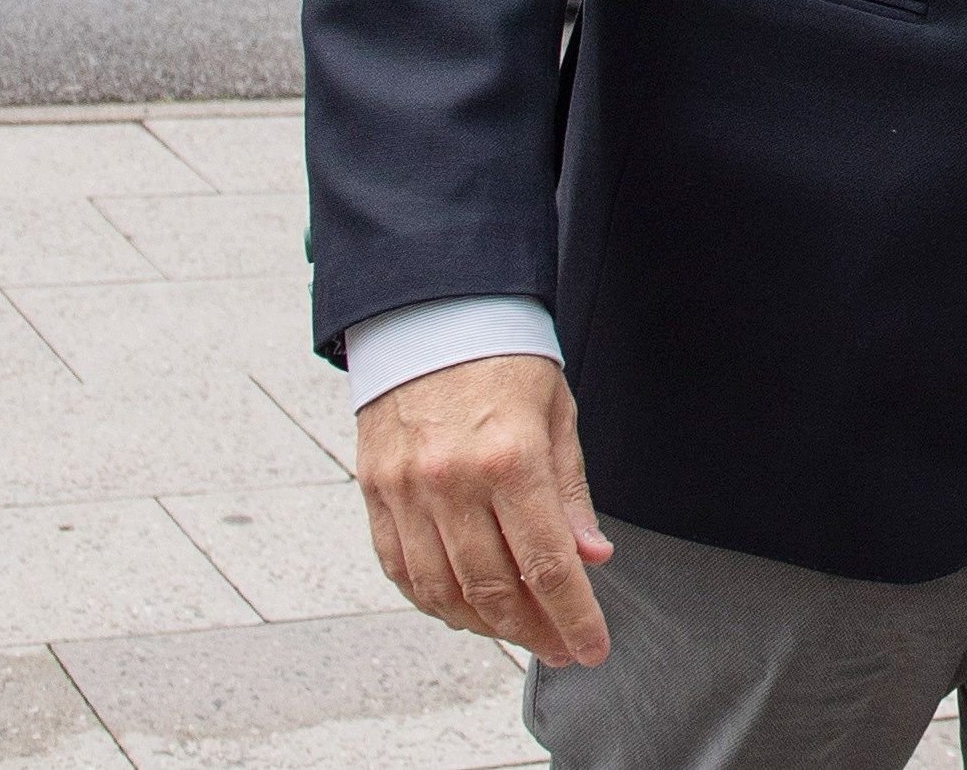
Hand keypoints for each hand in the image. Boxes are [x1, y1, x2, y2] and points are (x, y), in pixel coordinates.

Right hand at [355, 353, 613, 664]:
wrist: (432, 318)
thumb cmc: (504, 361)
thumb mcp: (558, 416)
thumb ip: (571, 494)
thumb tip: (592, 556)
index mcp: (510, 460)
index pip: (547, 565)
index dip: (573, 616)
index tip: (592, 647)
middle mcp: (452, 482)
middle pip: (494, 590)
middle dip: (534, 631)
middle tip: (561, 648)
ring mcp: (406, 491)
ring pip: (443, 591)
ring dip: (484, 625)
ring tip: (520, 631)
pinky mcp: (375, 492)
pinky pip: (401, 570)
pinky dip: (434, 600)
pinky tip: (464, 608)